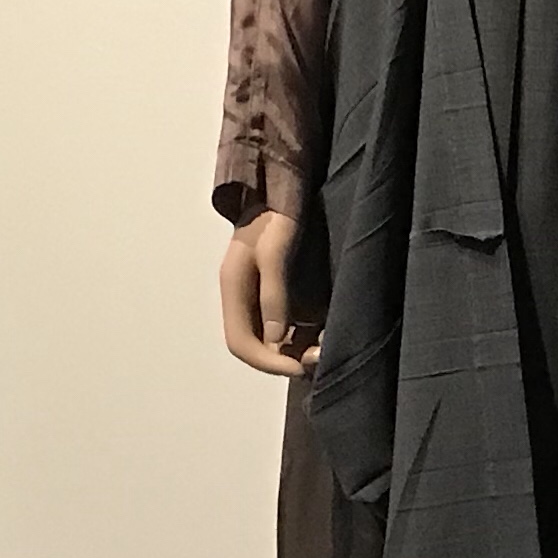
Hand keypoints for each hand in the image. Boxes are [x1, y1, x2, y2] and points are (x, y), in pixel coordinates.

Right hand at [219, 208, 318, 376]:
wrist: (281, 189)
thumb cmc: (276, 215)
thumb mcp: (275, 252)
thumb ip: (274, 294)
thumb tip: (275, 337)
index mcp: (233, 289)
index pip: (240, 343)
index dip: (267, 362)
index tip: (299, 368)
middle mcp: (242, 298)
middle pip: (255, 345)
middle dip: (284, 359)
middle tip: (318, 359)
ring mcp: (257, 295)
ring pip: (270, 337)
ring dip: (294, 349)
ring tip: (323, 348)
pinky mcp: (274, 290)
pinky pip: (284, 323)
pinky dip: (301, 334)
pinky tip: (323, 331)